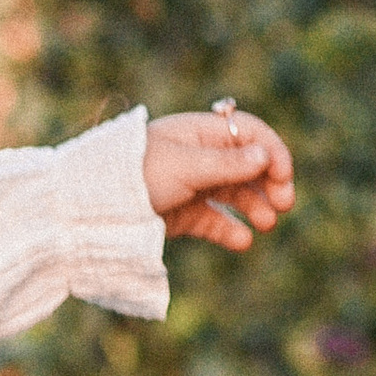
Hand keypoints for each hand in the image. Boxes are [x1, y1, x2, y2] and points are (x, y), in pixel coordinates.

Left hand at [142, 106, 294, 248]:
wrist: (91, 206)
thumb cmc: (137, 174)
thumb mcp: (185, 167)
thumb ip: (226, 164)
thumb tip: (264, 156)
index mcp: (199, 133)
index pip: (248, 134)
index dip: (271, 152)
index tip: (283, 176)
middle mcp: (199, 157)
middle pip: (247, 165)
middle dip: (269, 182)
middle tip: (284, 203)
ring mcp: (191, 186)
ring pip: (234, 194)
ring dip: (254, 207)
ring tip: (266, 224)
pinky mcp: (182, 215)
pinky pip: (214, 221)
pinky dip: (230, 231)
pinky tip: (243, 241)